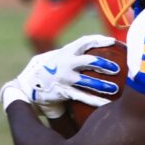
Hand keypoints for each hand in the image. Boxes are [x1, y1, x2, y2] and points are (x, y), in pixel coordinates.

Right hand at [1, 35, 119, 118]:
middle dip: (105, 63)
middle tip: (118, 68)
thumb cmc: (47, 72)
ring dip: (103, 85)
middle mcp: (65, 62)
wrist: (26, 86)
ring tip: (115, 88)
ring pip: (88, 80)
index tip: (115, 42)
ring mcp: (63, 77)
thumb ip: (73, 56)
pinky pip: (82, 96)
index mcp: (65, 52)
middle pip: (89, 60)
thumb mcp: (57, 58)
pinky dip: (95, 101)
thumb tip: (98, 55)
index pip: (85, 41)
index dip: (100, 40)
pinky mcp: (62, 91)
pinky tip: (106, 104)